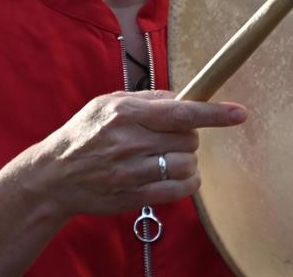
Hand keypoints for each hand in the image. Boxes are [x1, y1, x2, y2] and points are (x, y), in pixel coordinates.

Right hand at [31, 91, 246, 219]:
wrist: (53, 176)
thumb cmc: (84, 134)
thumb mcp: (108, 103)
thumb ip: (147, 99)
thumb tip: (183, 96)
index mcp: (126, 114)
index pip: (181, 112)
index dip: (214, 113)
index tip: (239, 114)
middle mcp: (130, 142)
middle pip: (189, 140)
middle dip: (189, 137)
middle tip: (171, 137)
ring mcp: (132, 172)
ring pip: (187, 165)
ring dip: (187, 160)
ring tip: (169, 156)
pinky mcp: (134, 196)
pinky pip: (179, 190)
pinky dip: (186, 182)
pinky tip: (175, 176)